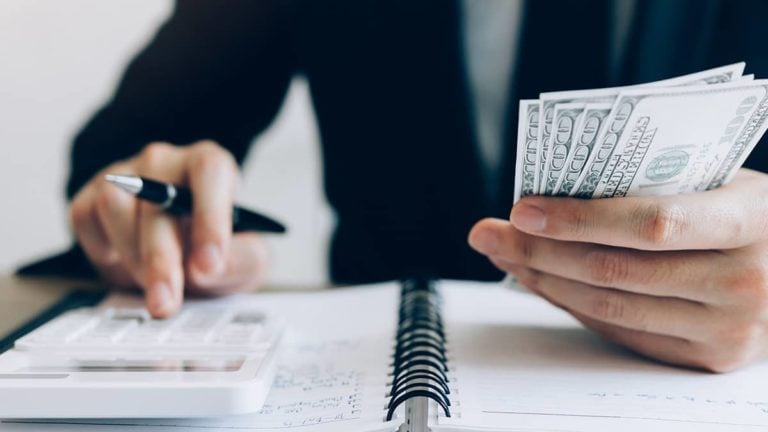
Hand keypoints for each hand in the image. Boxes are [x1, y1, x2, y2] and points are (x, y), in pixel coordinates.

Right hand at [70, 141, 268, 317]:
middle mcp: (167, 162)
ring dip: (132, 256)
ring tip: (154, 284)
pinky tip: (125, 262)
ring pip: (115, 204)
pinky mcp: (90, 195)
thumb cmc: (216, 252)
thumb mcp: (246, 261)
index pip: (209, 170)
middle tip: (165, 304)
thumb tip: (206, 269)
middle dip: (160, 260)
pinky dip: (102, 249)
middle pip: (157, 197)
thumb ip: (239, 262)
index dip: (210, 216)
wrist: (178, 258)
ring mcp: (124, 174)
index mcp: (211, 167)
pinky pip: (85, 218)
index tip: (209, 265)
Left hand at [469, 169, 767, 371]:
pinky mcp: (707, 358)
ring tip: (507, 256)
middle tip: (492, 234)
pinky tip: (545, 282)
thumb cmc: (755, 215)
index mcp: (751, 221)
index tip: (523, 209)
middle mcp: (743, 283)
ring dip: (546, 281)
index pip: (650, 224)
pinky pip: (623, 332)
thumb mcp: (724, 182)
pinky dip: (575, 306)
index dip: (580, 219)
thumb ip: (656, 186)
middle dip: (541, 252)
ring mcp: (727, 329)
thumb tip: (559, 194)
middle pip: (615, 271)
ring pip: (611, 306)